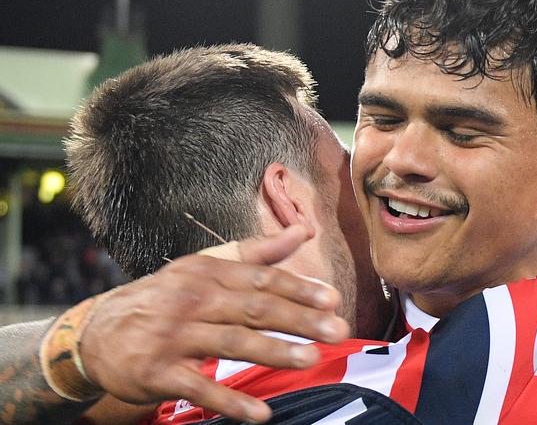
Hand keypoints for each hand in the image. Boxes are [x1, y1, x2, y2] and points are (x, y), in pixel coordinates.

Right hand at [79, 225, 348, 422]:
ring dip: (274, 351)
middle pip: (254, 307)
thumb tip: (303, 231)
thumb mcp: (204, 266)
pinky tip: (260, 413)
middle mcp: (192, 298)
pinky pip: (199, 387)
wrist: (99, 331)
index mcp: (207, 271)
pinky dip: (230, 401)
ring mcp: (174, 335)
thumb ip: (256, 252)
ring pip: (232, 341)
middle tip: (337, 330)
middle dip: (299, 318)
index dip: (298, 288)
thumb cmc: (166, 297)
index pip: (260, 278)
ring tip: (311, 359)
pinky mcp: (157, 371)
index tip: (332, 299)